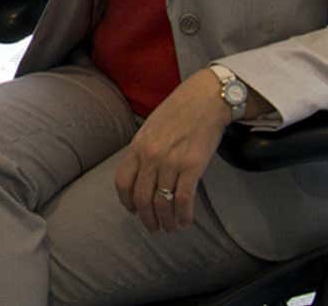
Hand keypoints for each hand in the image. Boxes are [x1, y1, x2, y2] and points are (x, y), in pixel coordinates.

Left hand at [113, 68, 231, 233]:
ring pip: (163, 202)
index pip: (122, 182)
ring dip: (166, 221)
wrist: (205, 99)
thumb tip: (141, 175)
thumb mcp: (150, 129)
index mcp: (137, 146)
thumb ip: (143, 151)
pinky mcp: (193, 166)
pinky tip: (186, 221)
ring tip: (171, 228)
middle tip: (154, 227)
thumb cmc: (178, 112)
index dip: (127, 202)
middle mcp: (150, 157)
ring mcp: (171, 162)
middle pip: (142, 198)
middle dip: (147, 218)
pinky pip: (184, 199)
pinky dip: (184, 215)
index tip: (133, 211)